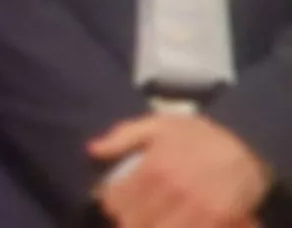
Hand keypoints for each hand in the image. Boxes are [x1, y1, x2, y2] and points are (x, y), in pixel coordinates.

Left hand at [92, 113, 273, 227]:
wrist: (250, 147)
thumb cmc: (200, 135)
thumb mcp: (160, 124)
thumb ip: (124, 136)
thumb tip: (92, 150)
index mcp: (154, 167)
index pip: (115, 199)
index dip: (109, 203)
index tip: (113, 200)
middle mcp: (174, 190)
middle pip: (132, 221)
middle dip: (126, 218)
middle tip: (129, 213)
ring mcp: (197, 208)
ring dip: (146, 225)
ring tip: (148, 217)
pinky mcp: (217, 220)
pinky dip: (172, 227)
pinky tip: (170, 220)